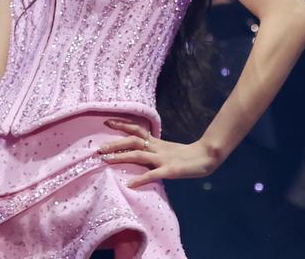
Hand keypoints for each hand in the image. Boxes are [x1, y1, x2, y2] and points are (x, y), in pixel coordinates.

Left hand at [96, 118, 219, 188]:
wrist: (206, 157)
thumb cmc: (187, 156)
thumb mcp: (167, 150)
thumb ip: (153, 150)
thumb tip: (137, 151)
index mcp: (157, 142)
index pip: (136, 129)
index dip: (121, 124)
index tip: (106, 121)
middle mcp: (157, 148)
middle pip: (132, 140)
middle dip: (114, 143)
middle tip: (98, 148)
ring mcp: (163, 158)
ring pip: (138, 155)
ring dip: (121, 157)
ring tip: (106, 160)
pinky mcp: (170, 170)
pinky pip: (152, 174)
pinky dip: (140, 179)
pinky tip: (129, 184)